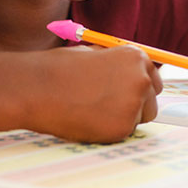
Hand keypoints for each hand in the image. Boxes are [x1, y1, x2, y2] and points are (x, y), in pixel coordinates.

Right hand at [27, 45, 162, 141]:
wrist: (36, 88)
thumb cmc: (58, 69)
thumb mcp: (92, 54)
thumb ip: (115, 64)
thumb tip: (128, 74)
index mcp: (135, 57)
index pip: (152, 77)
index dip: (138, 86)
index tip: (128, 94)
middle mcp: (141, 79)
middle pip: (152, 99)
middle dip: (136, 104)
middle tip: (109, 107)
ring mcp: (134, 104)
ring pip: (139, 118)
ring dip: (123, 117)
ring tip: (92, 110)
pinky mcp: (122, 128)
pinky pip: (123, 132)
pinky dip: (109, 130)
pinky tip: (86, 120)